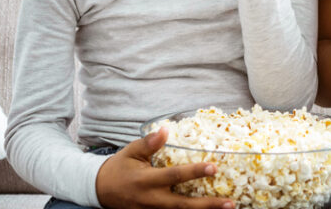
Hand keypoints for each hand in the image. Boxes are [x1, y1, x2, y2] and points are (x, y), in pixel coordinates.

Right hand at [95, 127, 233, 208]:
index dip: (195, 172)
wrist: (101, 190)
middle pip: (183, 205)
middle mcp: (152, 199)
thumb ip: (149, 142)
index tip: (214, 167)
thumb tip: (166, 129)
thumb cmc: (120, 167)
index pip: (175, 176)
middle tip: (230, 203)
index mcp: (146, 180)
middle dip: (207, 205)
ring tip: (228, 207)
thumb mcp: (131, 151)